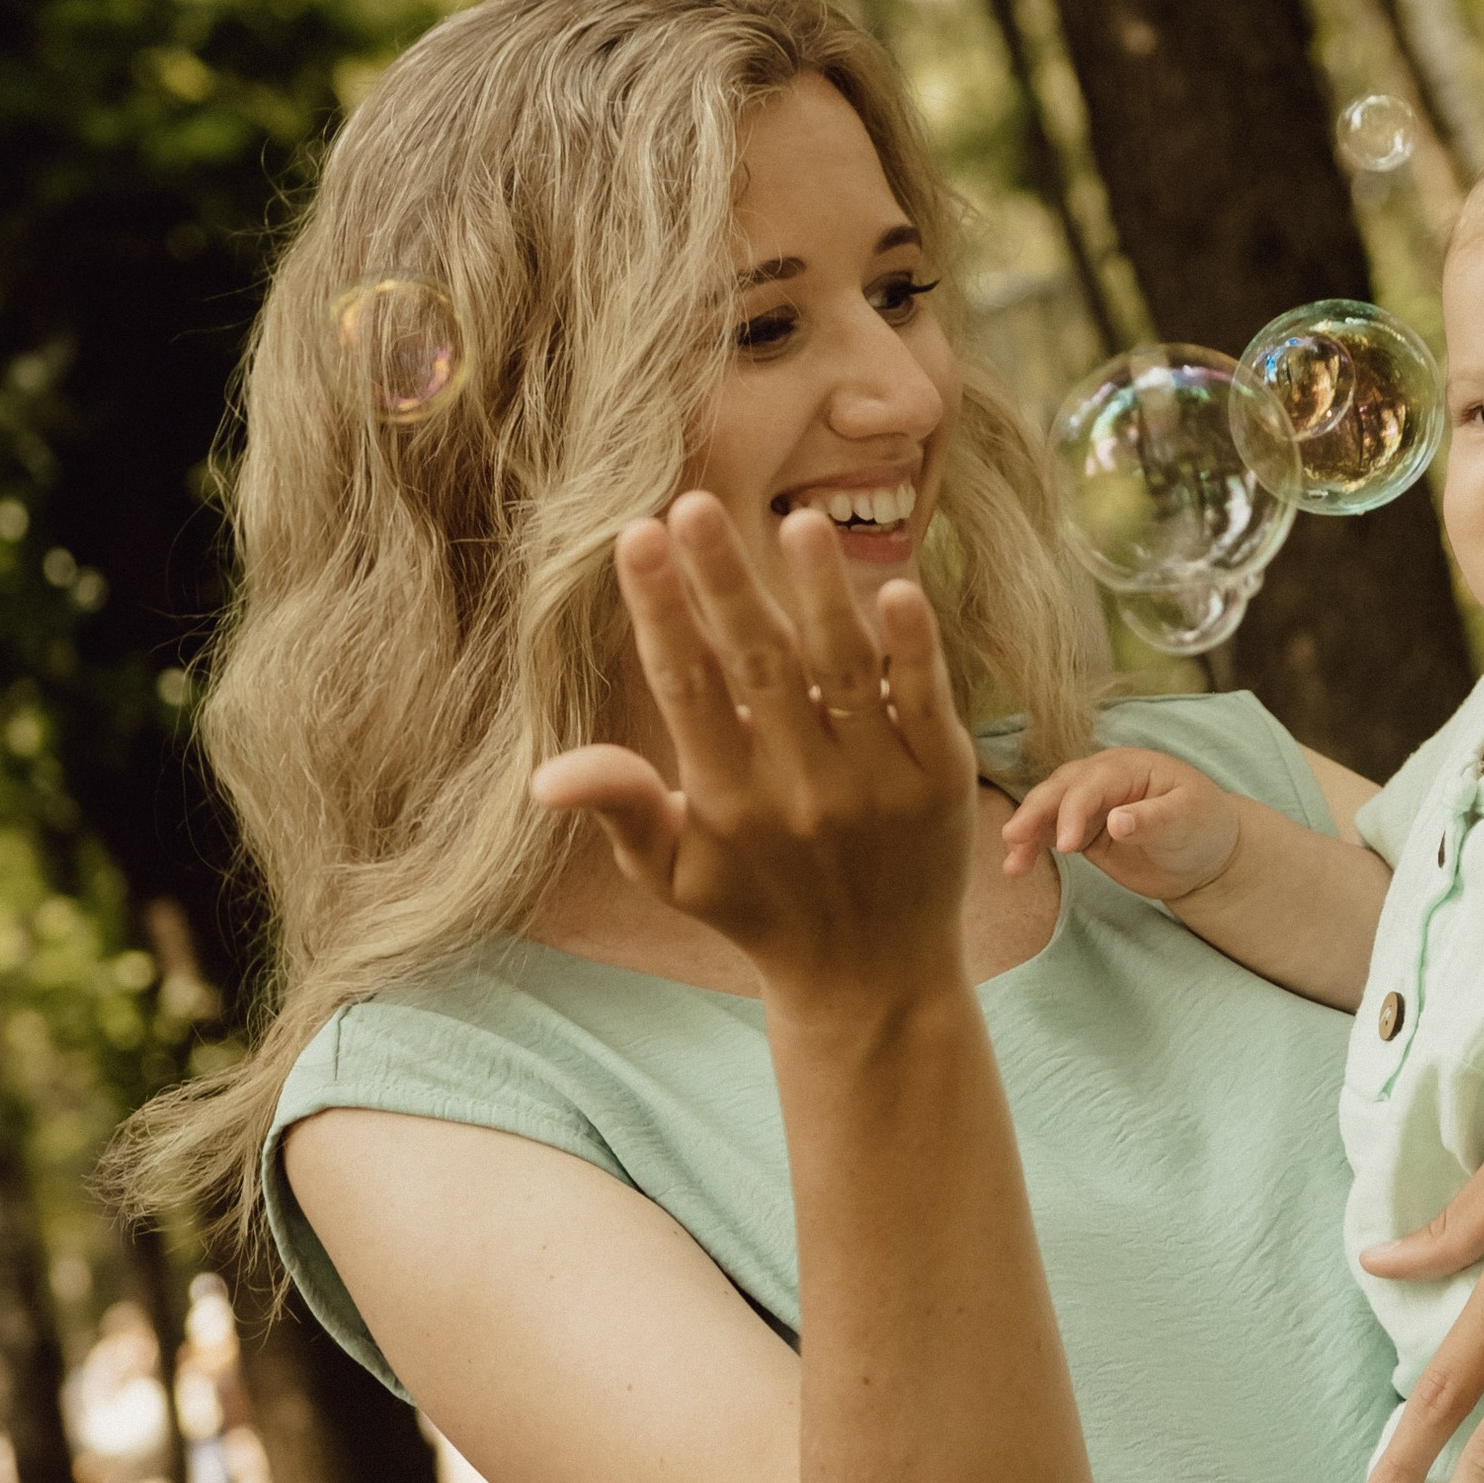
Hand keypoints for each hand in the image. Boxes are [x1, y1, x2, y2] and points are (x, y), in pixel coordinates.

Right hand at [529, 496, 977, 1008]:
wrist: (872, 978)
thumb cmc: (758, 910)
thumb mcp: (673, 874)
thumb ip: (621, 810)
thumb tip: (543, 779)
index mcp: (726, 804)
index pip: (687, 688)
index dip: (661, 611)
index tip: (638, 537)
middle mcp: (800, 790)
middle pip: (760, 667)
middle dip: (724, 583)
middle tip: (695, 505)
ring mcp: (876, 784)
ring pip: (845, 673)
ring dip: (822, 596)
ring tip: (797, 523)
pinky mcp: (941, 780)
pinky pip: (925, 702)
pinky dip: (915, 650)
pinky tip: (898, 588)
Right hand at [1001, 749, 1243, 906]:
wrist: (1207, 854)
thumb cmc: (1203, 826)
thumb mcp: (1188, 820)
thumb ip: (1153, 819)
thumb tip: (1116, 821)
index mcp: (1129, 766)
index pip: (1091, 784)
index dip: (1074, 811)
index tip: (1065, 846)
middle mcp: (1103, 778)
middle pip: (1060, 789)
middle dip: (1035, 812)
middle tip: (1013, 839)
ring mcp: (1090, 804)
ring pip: (1048, 810)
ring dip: (1026, 833)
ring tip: (1011, 865)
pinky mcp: (1083, 830)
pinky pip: (1050, 834)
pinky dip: (1032, 847)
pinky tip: (1016, 866)